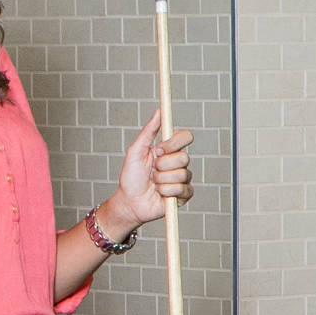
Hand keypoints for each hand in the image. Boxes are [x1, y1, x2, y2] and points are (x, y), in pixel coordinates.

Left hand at [106, 114, 193, 235]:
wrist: (130, 202)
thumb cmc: (131, 177)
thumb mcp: (136, 151)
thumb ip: (148, 131)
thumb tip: (159, 112)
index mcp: (170, 150)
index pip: (185, 137)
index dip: (173, 144)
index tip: (157, 150)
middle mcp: (179, 162)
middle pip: (184, 157)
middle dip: (163, 165)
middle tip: (152, 171)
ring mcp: (183, 178)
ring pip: (181, 174)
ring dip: (161, 180)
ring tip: (154, 184)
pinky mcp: (185, 194)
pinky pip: (182, 189)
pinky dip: (166, 191)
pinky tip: (160, 193)